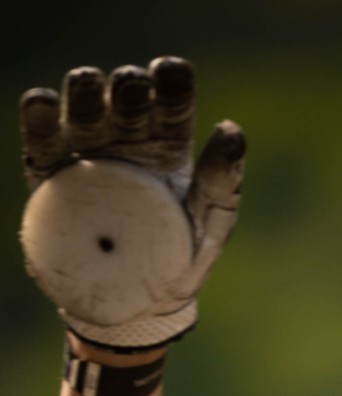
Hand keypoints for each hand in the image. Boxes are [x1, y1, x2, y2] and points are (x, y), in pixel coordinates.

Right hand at [19, 57, 244, 348]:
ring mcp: (89, 158)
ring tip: (86, 83)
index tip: (170, 71)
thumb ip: (222, 181)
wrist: (139, 308)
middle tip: (129, 82)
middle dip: (127, 86)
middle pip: (124, 102)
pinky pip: (44, 146)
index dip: (171, 83)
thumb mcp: (210, 225)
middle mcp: (127, 143)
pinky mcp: (54, 180)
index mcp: (168, 147)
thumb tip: (231, 129)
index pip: (171, 104)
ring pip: (82, 114)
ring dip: (83, 94)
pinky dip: (39, 121)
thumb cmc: (181, 262)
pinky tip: (41, 102)